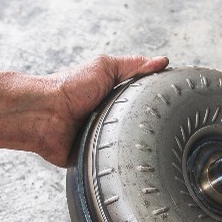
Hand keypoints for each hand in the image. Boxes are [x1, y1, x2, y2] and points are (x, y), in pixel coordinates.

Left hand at [42, 55, 168, 165]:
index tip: (176, 100)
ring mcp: (107, 137)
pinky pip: (118, 161)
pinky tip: (130, 153)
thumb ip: (133, 65)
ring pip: (134, 142)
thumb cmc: (69, 87)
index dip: (161, 99)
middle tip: (165, 123)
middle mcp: (113, 117)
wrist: (44, 115)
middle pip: (144, 122)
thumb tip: (161, 61)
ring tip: (146, 138)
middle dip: (152, 123)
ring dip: (138, 140)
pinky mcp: (99, 156)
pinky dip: (123, 157)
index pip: (147, 99)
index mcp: (117, 97)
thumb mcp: (105, 67)